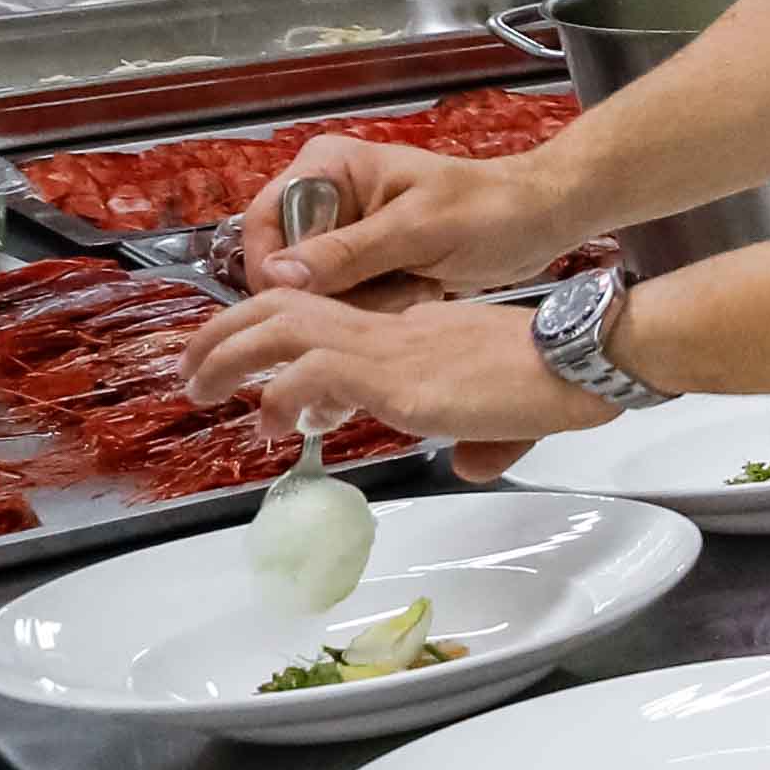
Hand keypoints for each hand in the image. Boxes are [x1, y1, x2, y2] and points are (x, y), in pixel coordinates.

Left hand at [183, 283, 602, 478]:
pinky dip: (279, 396)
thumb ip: (474, 436)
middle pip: (282, 305)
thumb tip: (465, 464)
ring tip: (201, 389)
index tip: (252, 362)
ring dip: (228, 356)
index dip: (276, 330)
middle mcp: (387, 327)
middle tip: (194, 368)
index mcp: (410, 327)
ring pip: (278, 329)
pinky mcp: (390, 376)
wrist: (575, 360)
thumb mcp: (501, 408)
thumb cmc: (552, 379)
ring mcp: (385, 348)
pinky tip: (272, 425)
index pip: (324, 314)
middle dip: (225, 332)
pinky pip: (310, 375)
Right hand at [246, 132, 584, 300]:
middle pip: (287, 262)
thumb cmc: (490, 209)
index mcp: (327, 168)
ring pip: (318, 288)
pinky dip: (380, 307)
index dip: (272, 268)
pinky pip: (349, 299)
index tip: (297, 306)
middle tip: (386, 292)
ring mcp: (347, 233)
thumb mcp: (419, 229)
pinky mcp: (369, 263)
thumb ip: (349, 252)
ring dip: (362, 302)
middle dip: (333, 290)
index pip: (265, 221)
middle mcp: (328, 197)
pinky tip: (421, 292)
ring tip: (414, 288)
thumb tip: (279, 274)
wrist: (540, 220)